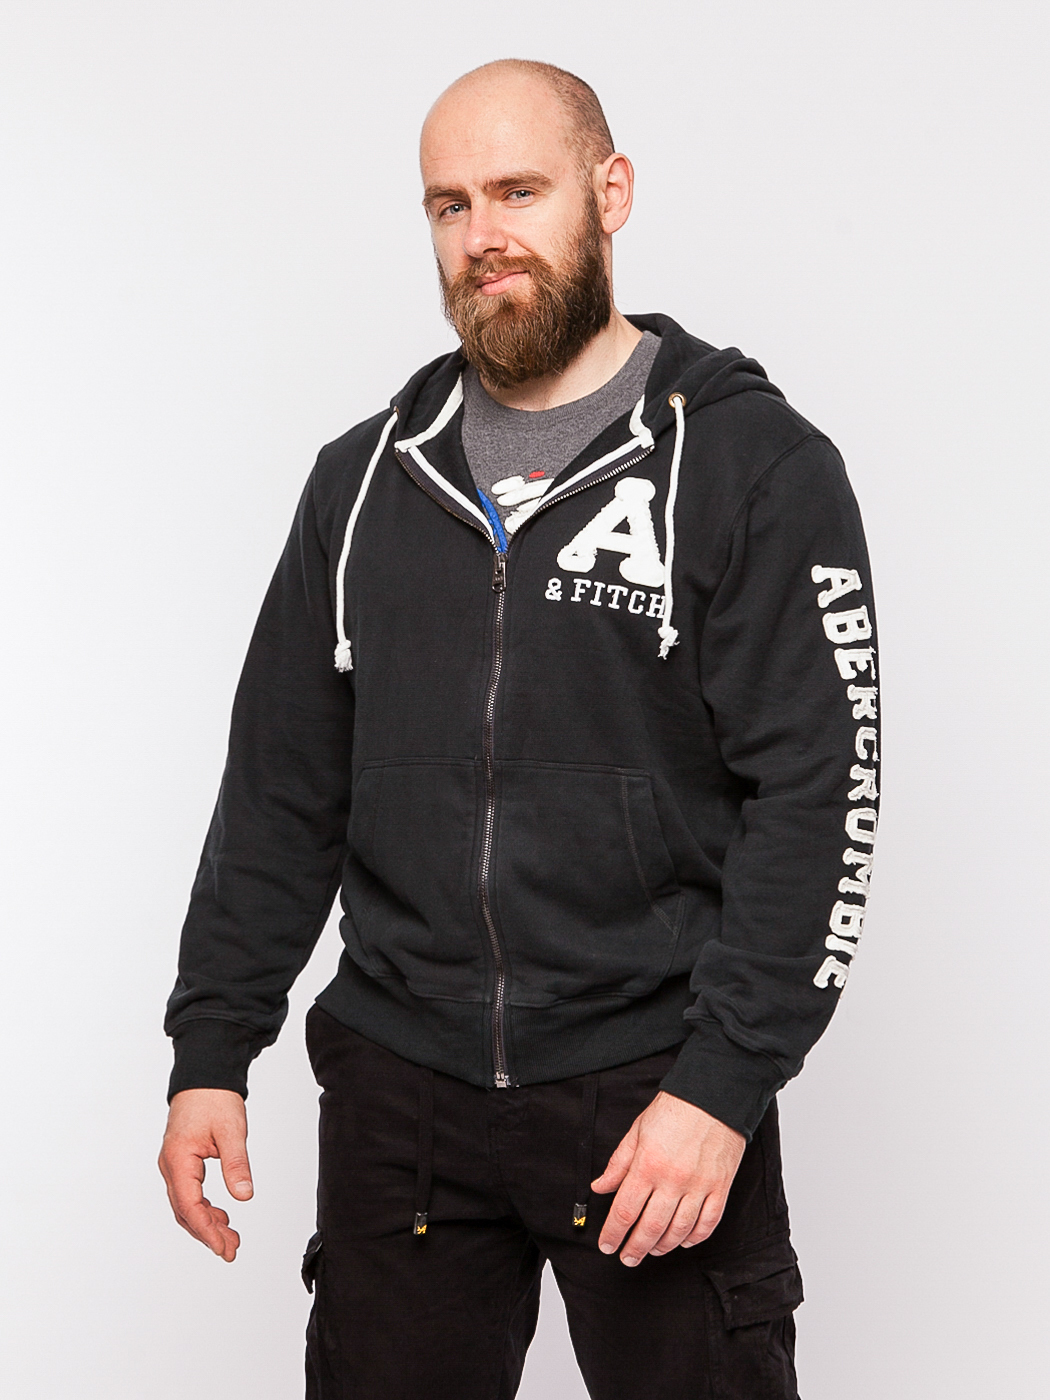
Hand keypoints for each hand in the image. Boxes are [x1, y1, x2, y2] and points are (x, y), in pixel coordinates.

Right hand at [158, 1088, 252, 1261]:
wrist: (204, 1077)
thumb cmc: (214, 1099)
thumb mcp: (232, 1130)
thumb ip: (236, 1164)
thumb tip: (244, 1196)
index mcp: (178, 1159)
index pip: (189, 1206)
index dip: (206, 1230)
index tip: (222, 1248)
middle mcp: (170, 1166)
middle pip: (185, 1211)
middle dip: (208, 1234)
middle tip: (231, 1250)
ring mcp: (174, 1165)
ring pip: (186, 1205)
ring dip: (206, 1224)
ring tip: (231, 1238)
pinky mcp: (181, 1163)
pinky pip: (189, 1194)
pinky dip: (204, 1209)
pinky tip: (221, 1216)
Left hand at [591, 1090, 744, 1266]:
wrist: (713, 1095)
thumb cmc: (673, 1110)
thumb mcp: (637, 1131)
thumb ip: (618, 1163)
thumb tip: (600, 1187)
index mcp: (648, 1165)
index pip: (625, 1211)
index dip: (613, 1233)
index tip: (607, 1245)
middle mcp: (673, 1180)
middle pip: (650, 1228)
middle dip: (635, 1248)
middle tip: (627, 1258)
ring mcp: (699, 1186)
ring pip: (679, 1231)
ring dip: (662, 1246)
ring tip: (652, 1250)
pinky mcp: (720, 1187)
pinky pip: (708, 1223)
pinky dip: (694, 1238)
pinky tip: (683, 1241)